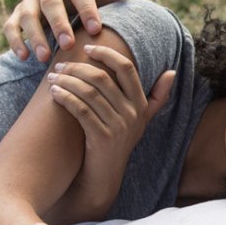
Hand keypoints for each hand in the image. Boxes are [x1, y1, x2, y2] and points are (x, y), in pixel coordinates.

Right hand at [4, 0, 132, 62]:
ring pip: (27, 15)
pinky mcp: (17, 12)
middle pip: (50, 2)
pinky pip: (11, 25)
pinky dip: (15, 40)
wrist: (77, 1)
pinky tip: (24, 56)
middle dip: (59, 24)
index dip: (86, 9)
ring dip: (35, 36)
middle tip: (69, 45)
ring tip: (45, 58)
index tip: (96, 30)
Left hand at [46, 45, 174, 218]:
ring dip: (67, 81)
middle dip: (78, 67)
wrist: (104, 176)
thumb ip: (157, 96)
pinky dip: (66, 98)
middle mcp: (133, 114)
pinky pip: (81, 110)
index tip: (87, 48)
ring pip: (90, 92)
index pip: (127, 68)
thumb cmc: (119, 142)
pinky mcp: (101, 138)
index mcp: (141, 104)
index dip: (107, 54)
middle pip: (103, 78)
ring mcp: (118, 127)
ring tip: (53, 77)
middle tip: (60, 65)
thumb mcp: (142, 119)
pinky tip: (54, 93)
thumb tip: (172, 72)